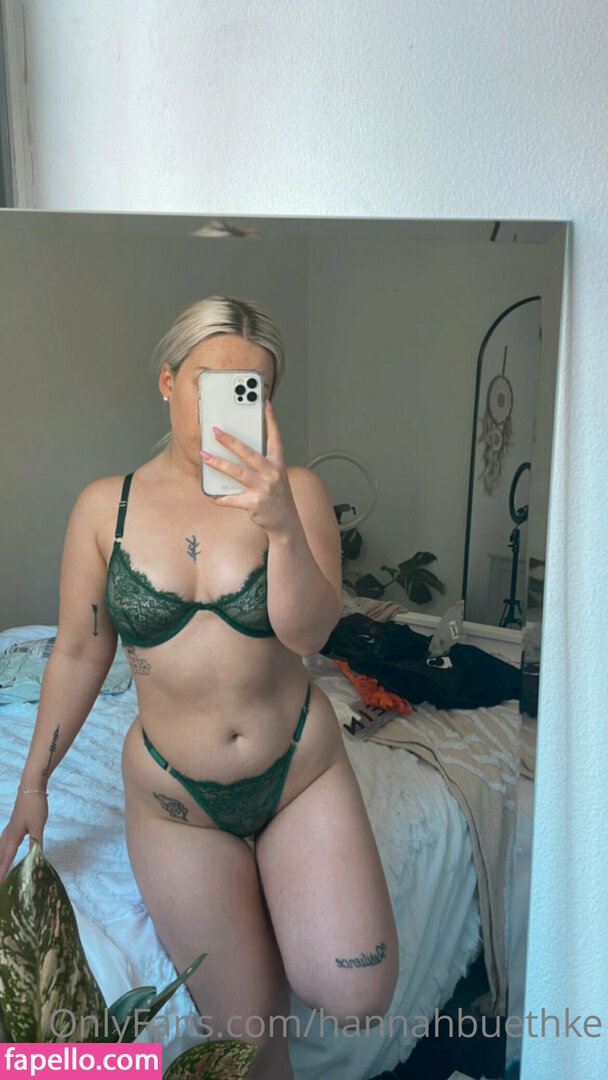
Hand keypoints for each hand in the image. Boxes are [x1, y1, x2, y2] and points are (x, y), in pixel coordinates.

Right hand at [0, 793, 47, 883]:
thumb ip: (36, 843)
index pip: (6, 859)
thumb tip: (36, 859)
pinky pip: (4, 841)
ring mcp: (10, 828)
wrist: (31, 787)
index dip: (3, 872)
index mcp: (13, 837)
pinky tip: (5, 848)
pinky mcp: (13, 823)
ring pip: (0, 847)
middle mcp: (8, 834)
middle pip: (0, 855)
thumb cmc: (34, 806)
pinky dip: (2, 849)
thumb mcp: (37, 826)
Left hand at [200, 400, 298, 534]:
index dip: (270, 419)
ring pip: (237, 472)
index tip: (265, 402)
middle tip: (216, 430)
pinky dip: (219, 498)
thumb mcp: (275, 475)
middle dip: (230, 441)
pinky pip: (232, 499)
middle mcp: (272, 473)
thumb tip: (236, 449)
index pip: (275, 437)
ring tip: (203, 455)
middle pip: (248, 453)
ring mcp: (264, 488)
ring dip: (218, 463)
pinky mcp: (255, 504)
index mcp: (278, 463)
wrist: (286, 521)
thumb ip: (261, 462)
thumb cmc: (276, 495)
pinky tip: (210, 495)